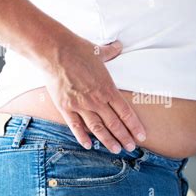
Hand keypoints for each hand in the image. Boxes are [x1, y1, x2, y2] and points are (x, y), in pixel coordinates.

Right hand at [44, 35, 146, 152]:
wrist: (54, 51)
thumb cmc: (78, 50)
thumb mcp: (99, 51)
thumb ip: (111, 52)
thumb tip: (119, 46)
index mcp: (108, 88)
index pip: (125, 112)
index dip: (134, 126)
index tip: (141, 136)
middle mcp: (96, 100)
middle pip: (114, 124)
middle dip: (124, 137)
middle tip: (131, 148)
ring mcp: (81, 105)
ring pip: (97, 128)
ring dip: (108, 140)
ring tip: (116, 150)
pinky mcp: (66, 107)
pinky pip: (76, 126)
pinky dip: (82, 137)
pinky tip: (89, 146)